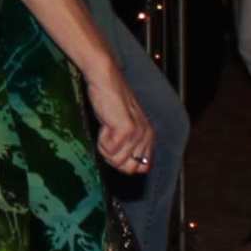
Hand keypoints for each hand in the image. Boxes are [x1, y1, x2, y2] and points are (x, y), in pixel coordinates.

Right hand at [82, 59, 154, 176]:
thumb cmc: (110, 102)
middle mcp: (146, 136)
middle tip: (108, 138)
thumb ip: (130, 146)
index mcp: (149, 137)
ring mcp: (137, 134)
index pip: (140, 168)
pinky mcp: (126, 130)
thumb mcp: (124, 126)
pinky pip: (109, 149)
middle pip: (126, 167)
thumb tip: (130, 169)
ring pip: (116, 160)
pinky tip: (105, 125)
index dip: (121, 162)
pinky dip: (102, 140)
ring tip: (107, 128)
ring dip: (105, 147)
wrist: (105, 81)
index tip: (114, 146)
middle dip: (112, 157)